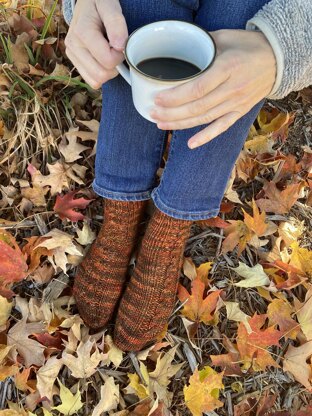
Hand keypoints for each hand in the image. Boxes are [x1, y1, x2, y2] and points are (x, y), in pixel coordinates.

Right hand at [64, 0, 127, 88]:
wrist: (86, 2)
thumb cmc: (99, 3)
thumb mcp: (109, 5)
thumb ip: (116, 23)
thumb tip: (119, 46)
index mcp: (82, 32)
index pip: (108, 61)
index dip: (120, 55)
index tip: (120, 43)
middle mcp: (73, 46)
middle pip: (101, 75)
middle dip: (114, 66)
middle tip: (115, 49)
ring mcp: (72, 55)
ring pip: (96, 81)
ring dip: (108, 71)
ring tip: (108, 52)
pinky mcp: (74, 62)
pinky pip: (92, 81)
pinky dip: (101, 74)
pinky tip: (102, 60)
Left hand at [150, 29, 276, 148]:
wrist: (278, 59)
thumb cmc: (249, 46)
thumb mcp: (225, 37)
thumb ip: (202, 46)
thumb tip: (178, 50)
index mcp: (227, 68)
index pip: (197, 88)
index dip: (176, 97)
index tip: (158, 98)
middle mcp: (232, 89)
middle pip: (197, 107)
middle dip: (172, 113)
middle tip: (153, 114)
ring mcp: (237, 103)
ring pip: (205, 119)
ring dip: (181, 124)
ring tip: (161, 124)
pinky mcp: (240, 112)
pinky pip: (221, 127)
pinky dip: (206, 137)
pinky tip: (191, 144)